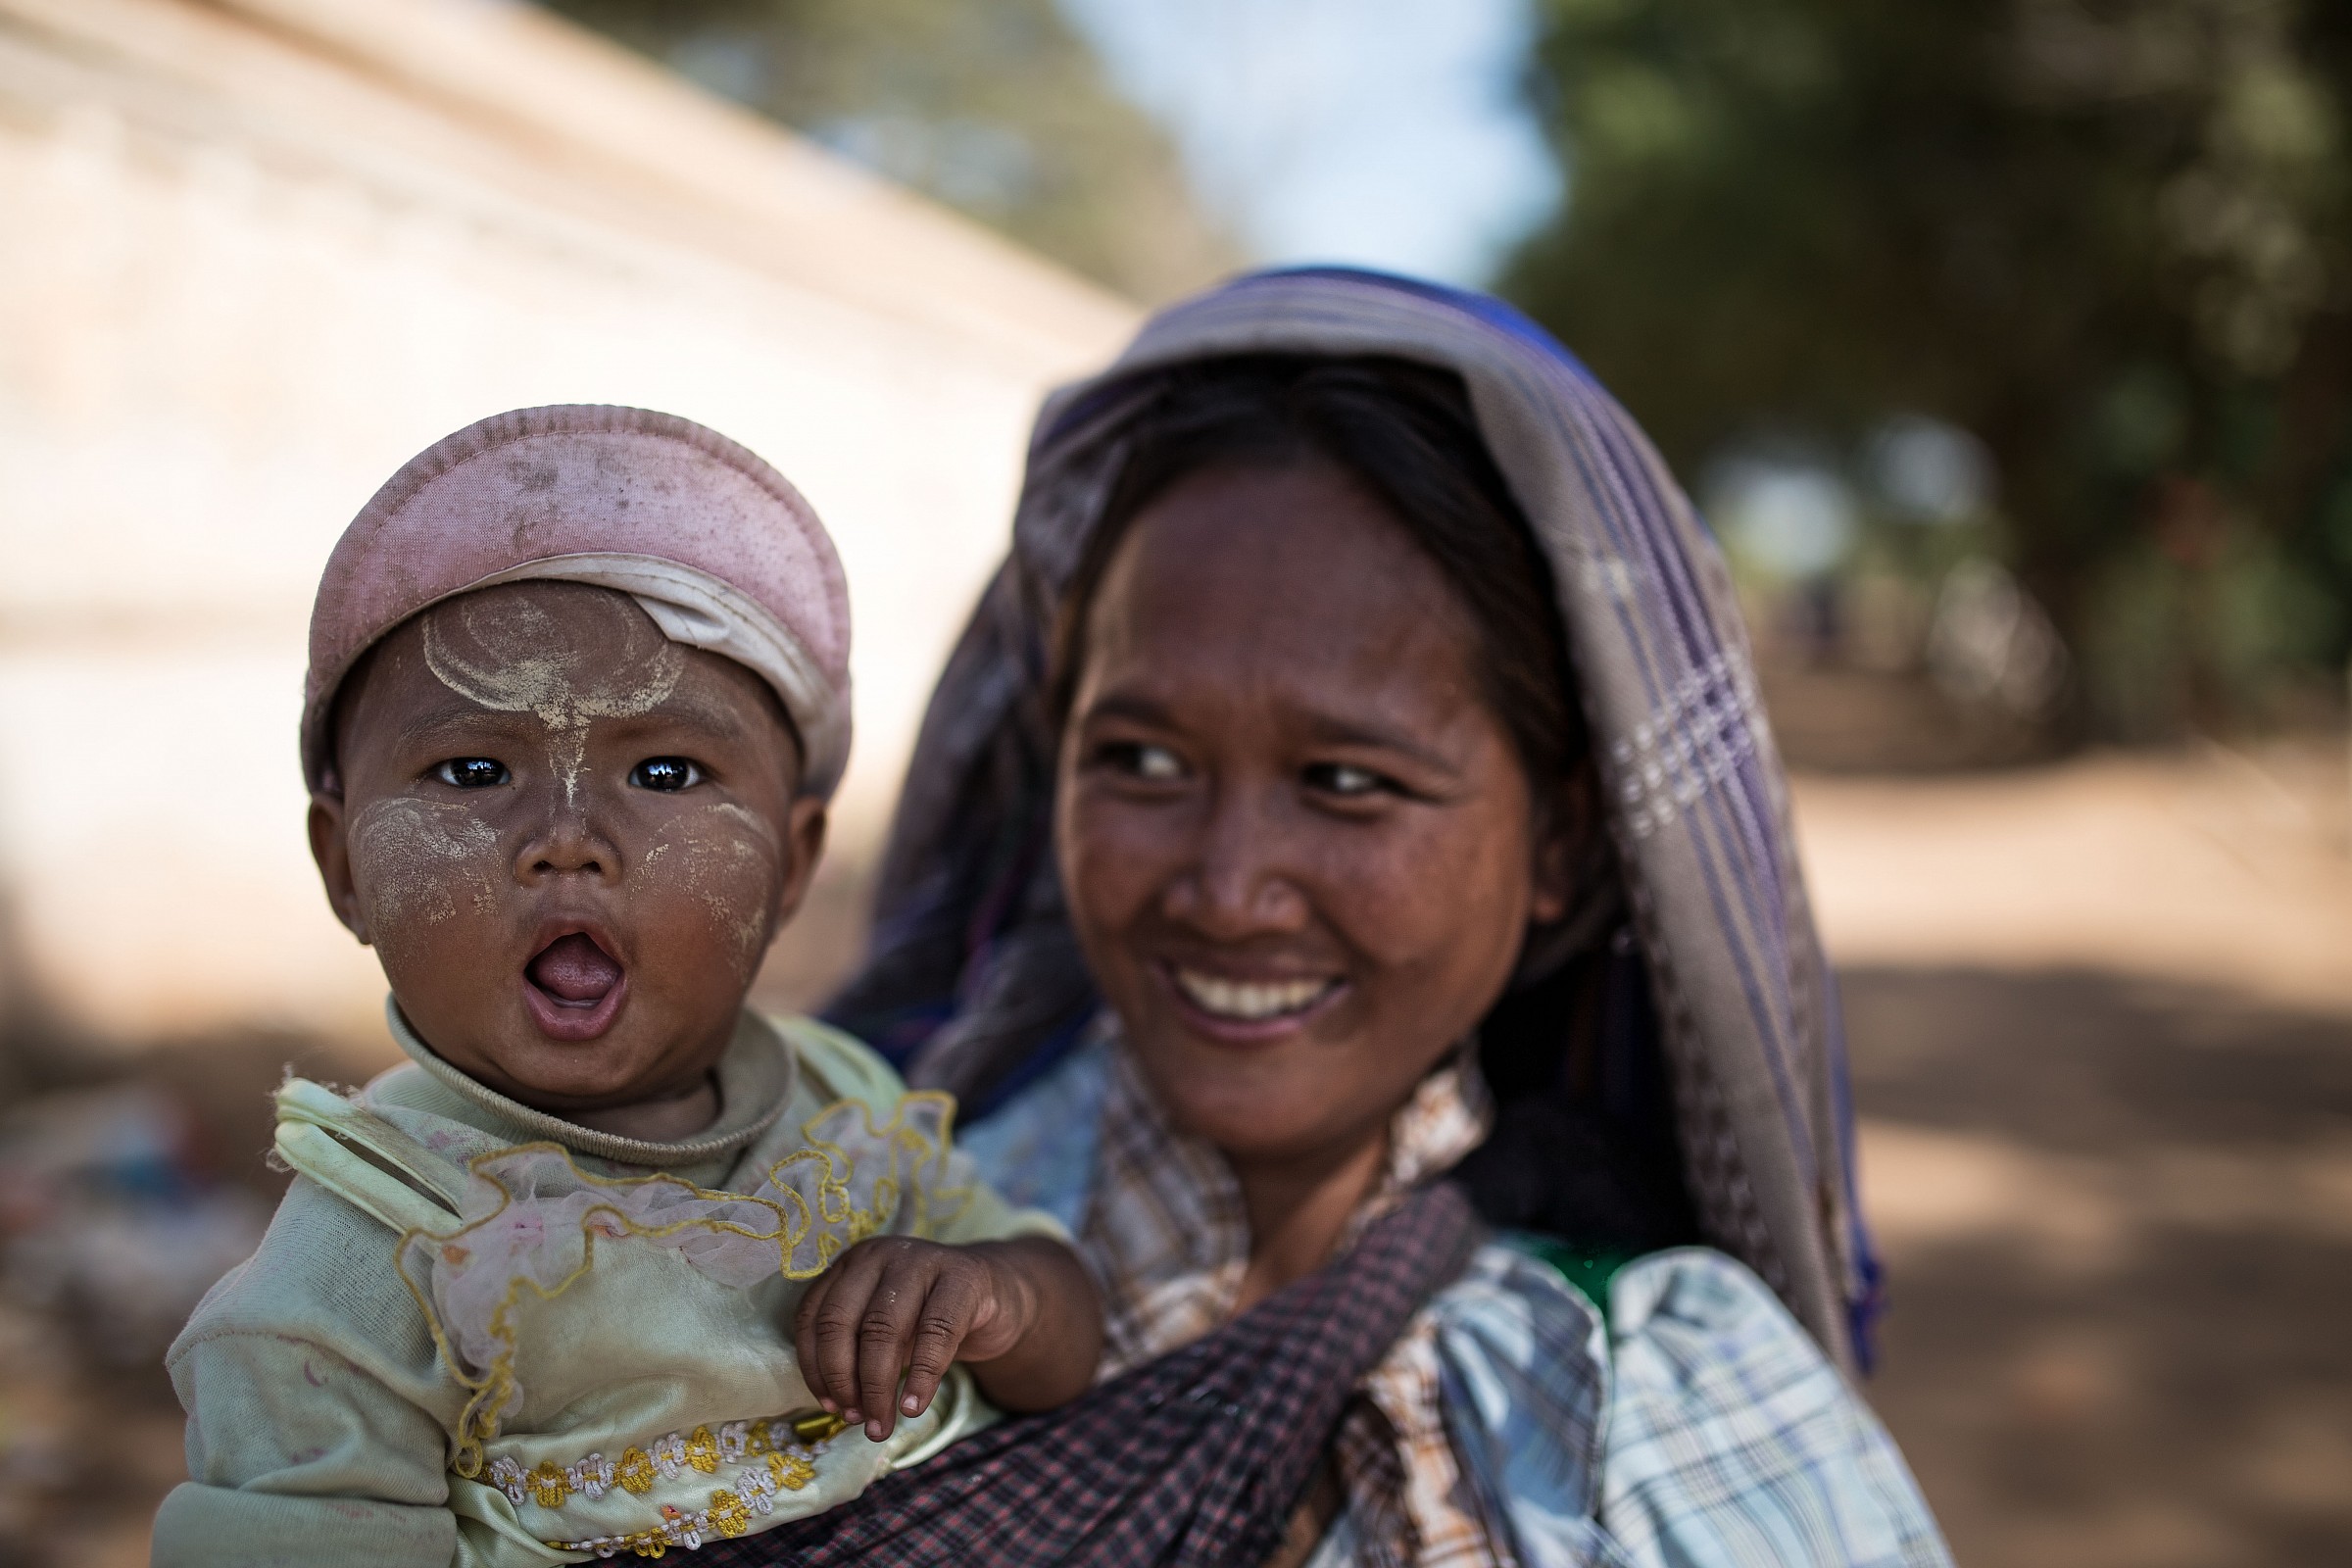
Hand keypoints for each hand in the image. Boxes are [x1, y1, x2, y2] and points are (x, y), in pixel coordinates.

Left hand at [793, 1237, 1037, 1440]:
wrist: (996, 1295)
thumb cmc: (928, 1318)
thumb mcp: (886, 1330)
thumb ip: (858, 1353)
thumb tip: (839, 1407)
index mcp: (851, 1265)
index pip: (813, 1316)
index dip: (815, 1368)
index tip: (831, 1407)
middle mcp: (879, 1254)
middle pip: (842, 1323)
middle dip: (844, 1381)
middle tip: (857, 1420)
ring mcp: (922, 1259)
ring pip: (883, 1329)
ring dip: (877, 1387)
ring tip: (881, 1424)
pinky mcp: (964, 1276)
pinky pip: (936, 1333)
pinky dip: (921, 1377)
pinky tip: (914, 1406)